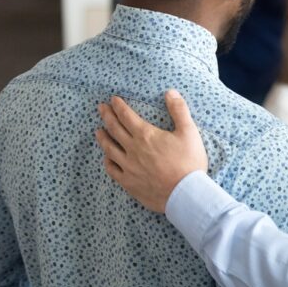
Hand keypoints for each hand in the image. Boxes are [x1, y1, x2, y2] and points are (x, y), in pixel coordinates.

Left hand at [95, 89, 207, 212]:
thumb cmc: (189, 162)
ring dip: (102, 138)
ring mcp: (128, 167)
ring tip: (98, 131)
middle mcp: (132, 149)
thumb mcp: (189, 132)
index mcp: (146, 135)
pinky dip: (107, 161)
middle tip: (100, 108)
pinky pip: (112, 170)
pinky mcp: (129, 182)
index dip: (119, 106)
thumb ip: (179, 111)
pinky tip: (106, 158)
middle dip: (107, 116)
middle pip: (114, 129)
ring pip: (109, 149)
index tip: (113, 100)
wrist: (185, 193)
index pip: (126, 116)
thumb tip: (170, 92)